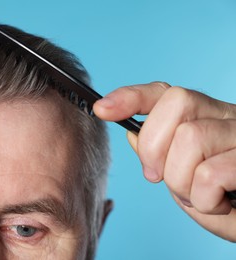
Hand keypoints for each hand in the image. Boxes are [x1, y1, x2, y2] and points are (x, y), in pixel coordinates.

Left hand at [93, 82, 235, 241]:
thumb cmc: (219, 197)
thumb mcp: (181, 175)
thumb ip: (158, 152)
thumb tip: (132, 134)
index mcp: (203, 117)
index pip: (164, 93)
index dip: (130, 97)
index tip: (101, 109)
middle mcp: (225, 116)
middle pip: (175, 105)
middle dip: (155, 149)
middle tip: (160, 177)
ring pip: (190, 138)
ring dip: (182, 182)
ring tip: (198, 195)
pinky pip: (210, 174)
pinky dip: (205, 200)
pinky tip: (220, 203)